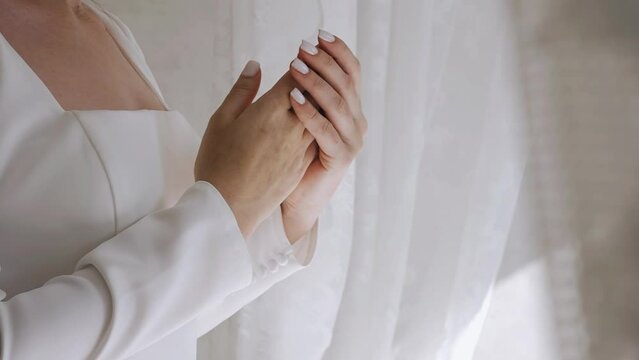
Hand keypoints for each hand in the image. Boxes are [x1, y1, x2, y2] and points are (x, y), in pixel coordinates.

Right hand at [195, 61, 317, 238]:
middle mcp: (292, 128)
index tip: (302, 54)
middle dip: (315, 78)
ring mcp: (301, 149)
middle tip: (315, 66)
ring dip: (320, 101)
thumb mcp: (221, 121)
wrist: (228, 209)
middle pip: (314, 95)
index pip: (296, 78)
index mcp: (270, 112)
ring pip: (320, 116)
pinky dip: (318, 123)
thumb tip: (255, 65)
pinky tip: (313, 119)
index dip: (301, 63)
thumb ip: (242, 91)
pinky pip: (317, 137)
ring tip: (316, 91)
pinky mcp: (303, 165)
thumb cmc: (218, 163)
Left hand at [282, 30, 366, 241]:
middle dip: (324, 62)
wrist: (293, 199)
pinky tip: (293, 98)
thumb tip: (278, 62)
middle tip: (302, 48)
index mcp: (349, 108)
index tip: (318, 35)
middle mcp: (356, 121)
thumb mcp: (296, 117)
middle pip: (346, 83)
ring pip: (338, 103)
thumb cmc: (291, 157)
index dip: (338, 52)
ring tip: (294, 67)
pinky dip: (310, 113)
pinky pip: (326, 131)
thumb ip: (297, 91)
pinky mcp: (341, 158)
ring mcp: (351, 140)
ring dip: (316, 82)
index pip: (351, 71)